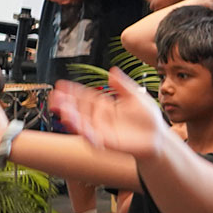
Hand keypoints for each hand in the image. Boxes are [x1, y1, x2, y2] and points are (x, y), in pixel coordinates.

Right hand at [50, 67, 169, 158]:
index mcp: (106, 105)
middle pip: (79, 109)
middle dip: (66, 102)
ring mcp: (102, 130)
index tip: (61, 84)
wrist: (158, 137)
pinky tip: (75, 124)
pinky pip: (92, 137)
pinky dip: (83, 131)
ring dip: (70, 115)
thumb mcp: (136, 96)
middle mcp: (100, 118)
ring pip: (82, 122)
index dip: (73, 91)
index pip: (85, 96)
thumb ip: (123, 85)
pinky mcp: (107, 142)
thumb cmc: (148, 118)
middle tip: (54, 95)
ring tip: (59, 108)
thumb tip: (112, 71)